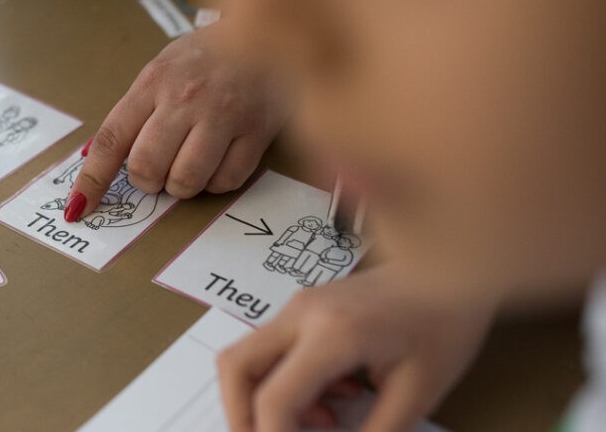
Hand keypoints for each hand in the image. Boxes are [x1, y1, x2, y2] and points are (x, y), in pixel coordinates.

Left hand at [65, 24, 286, 220]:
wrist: (272, 27)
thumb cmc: (211, 52)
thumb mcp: (164, 67)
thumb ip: (136, 108)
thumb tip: (99, 154)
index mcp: (154, 82)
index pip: (112, 140)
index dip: (92, 180)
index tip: (79, 207)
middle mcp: (185, 98)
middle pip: (146, 167)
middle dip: (148, 181)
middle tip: (159, 170)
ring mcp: (223, 115)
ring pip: (185, 181)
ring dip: (182, 186)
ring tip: (191, 165)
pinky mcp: (257, 130)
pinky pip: (225, 181)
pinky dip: (217, 183)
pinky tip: (220, 161)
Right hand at [217, 266, 496, 431]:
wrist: (451, 270)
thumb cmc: (443, 324)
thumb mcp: (416, 393)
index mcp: (331, 334)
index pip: (275, 398)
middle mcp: (302, 313)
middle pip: (235, 365)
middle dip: (239, 415)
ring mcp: (299, 305)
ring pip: (249, 357)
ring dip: (267, 398)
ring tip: (321, 421)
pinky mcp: (305, 306)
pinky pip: (273, 349)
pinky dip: (286, 382)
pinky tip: (334, 395)